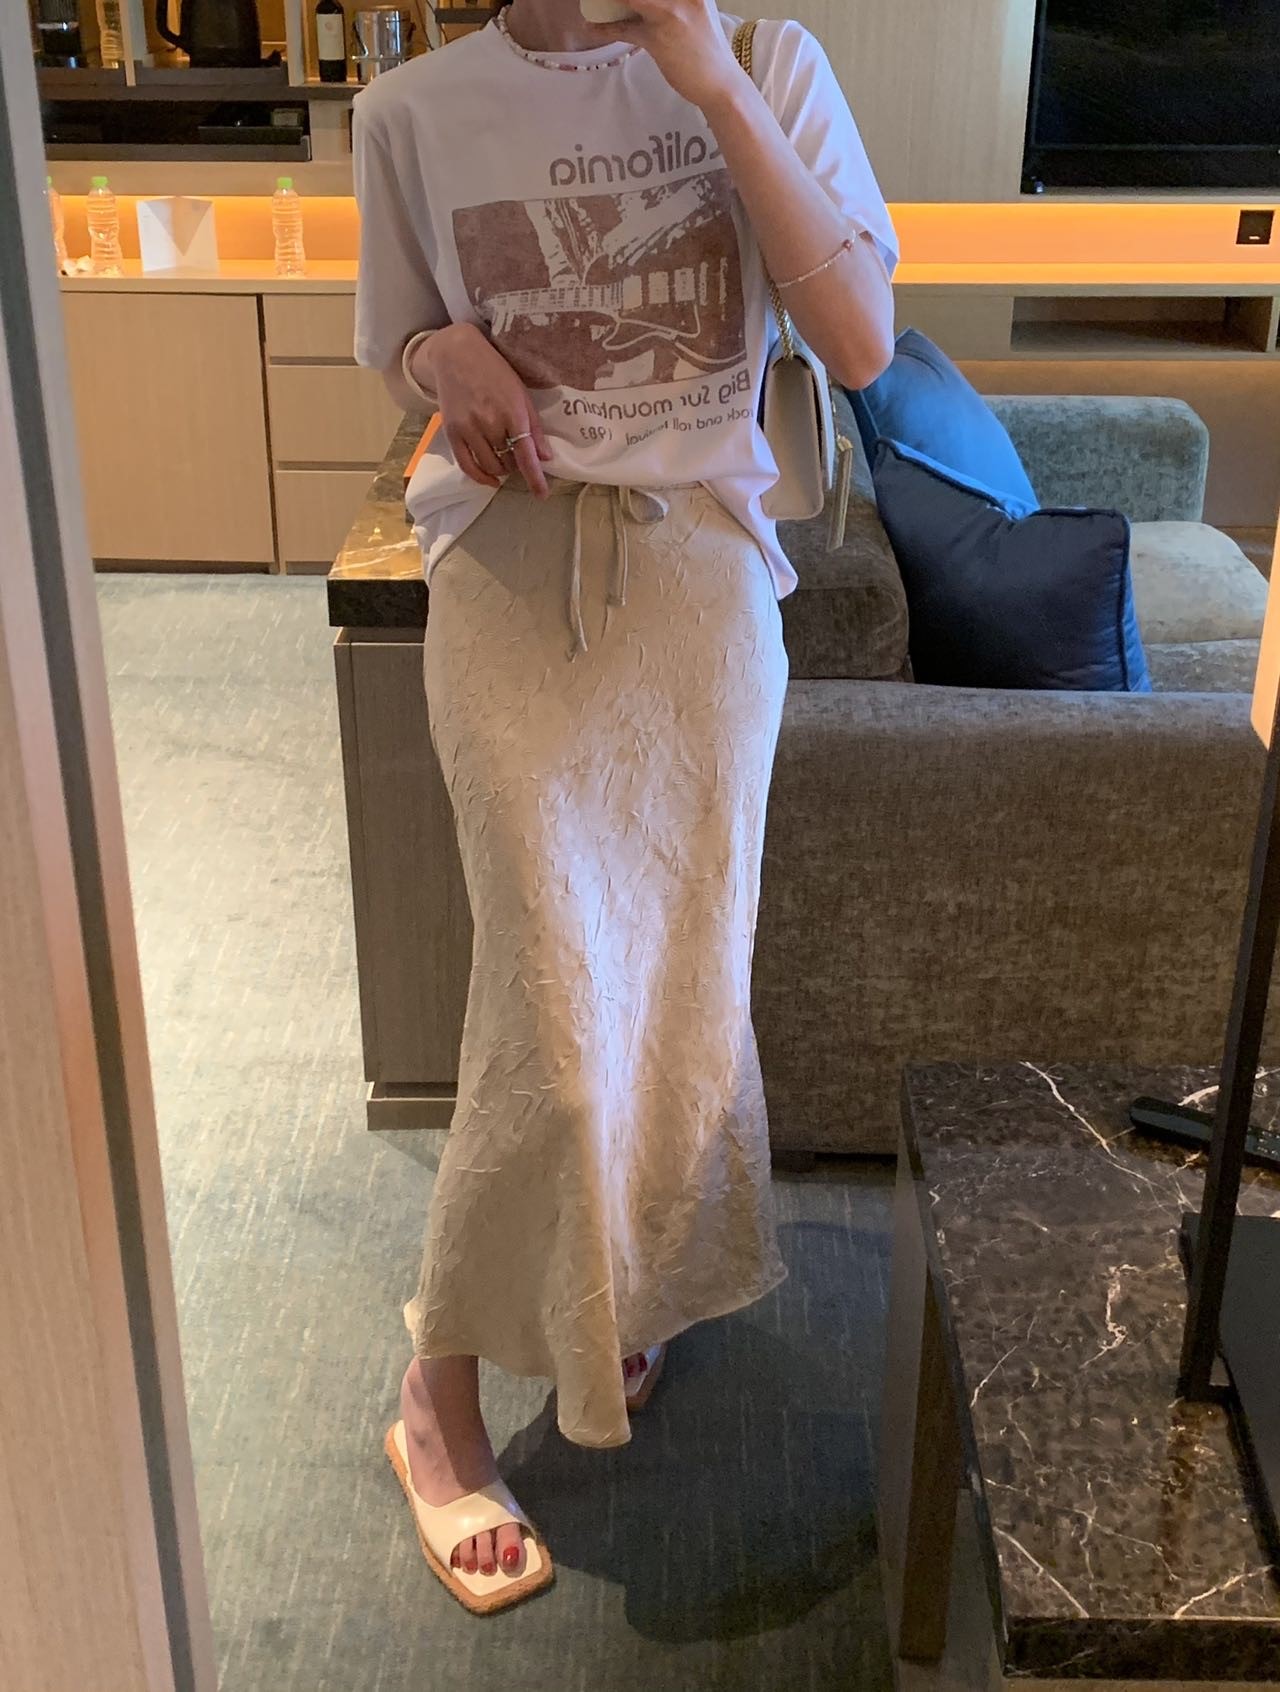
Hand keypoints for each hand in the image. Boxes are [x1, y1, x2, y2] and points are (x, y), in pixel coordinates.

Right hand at [414, 323, 552, 496]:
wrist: (456, 354)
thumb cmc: (495, 372)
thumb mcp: (521, 394)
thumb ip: (533, 427)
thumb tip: (545, 457)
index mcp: (512, 412)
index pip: (526, 453)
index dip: (535, 477)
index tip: (542, 494)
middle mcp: (489, 422)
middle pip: (508, 462)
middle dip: (517, 465)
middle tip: (518, 455)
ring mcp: (468, 428)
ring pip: (490, 466)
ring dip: (502, 470)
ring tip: (505, 460)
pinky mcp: (451, 432)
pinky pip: (466, 466)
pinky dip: (480, 477)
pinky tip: (490, 480)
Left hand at [583, 0, 743, 111]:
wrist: (721, 83)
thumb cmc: (707, 49)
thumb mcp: (696, 10)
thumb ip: (675, 0)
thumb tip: (642, 3)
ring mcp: (670, 13)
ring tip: (592, 1)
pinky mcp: (658, 37)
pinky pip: (625, 28)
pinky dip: (606, 28)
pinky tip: (591, 27)